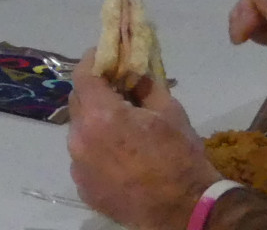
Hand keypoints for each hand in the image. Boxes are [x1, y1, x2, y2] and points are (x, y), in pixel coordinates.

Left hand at [67, 52, 219, 229]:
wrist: (188, 210)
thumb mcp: (170, 111)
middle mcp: (80, 138)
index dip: (92, 62)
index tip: (101, 56)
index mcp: (101, 115)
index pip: (83, 76)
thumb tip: (132, 70)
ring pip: (79, 132)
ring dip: (94, 125)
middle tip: (115, 94)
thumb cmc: (181, 157)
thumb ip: (144, 85)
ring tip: (120, 132)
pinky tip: (118, 159)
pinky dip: (95, 153)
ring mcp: (78, 165)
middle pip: (78, 103)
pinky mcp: (83, 187)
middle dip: (94, 94)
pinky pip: (83, 159)